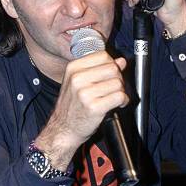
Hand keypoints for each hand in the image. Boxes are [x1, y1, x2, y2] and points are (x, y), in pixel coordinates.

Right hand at [34, 51, 127, 170]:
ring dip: (120, 91)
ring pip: (118, 83)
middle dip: (118, 78)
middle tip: (113, 89)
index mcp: (73, 69)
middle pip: (112, 68)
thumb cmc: (72, 106)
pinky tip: (116, 105)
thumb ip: (100, 69)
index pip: (103, 56)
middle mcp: (77, 79)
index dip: (111, 65)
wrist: (63, 129)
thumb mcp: (79, 82)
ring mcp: (85, 93)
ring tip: (112, 98)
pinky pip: (119, 97)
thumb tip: (121, 61)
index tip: (109, 75)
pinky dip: (123, 101)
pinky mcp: (94, 107)